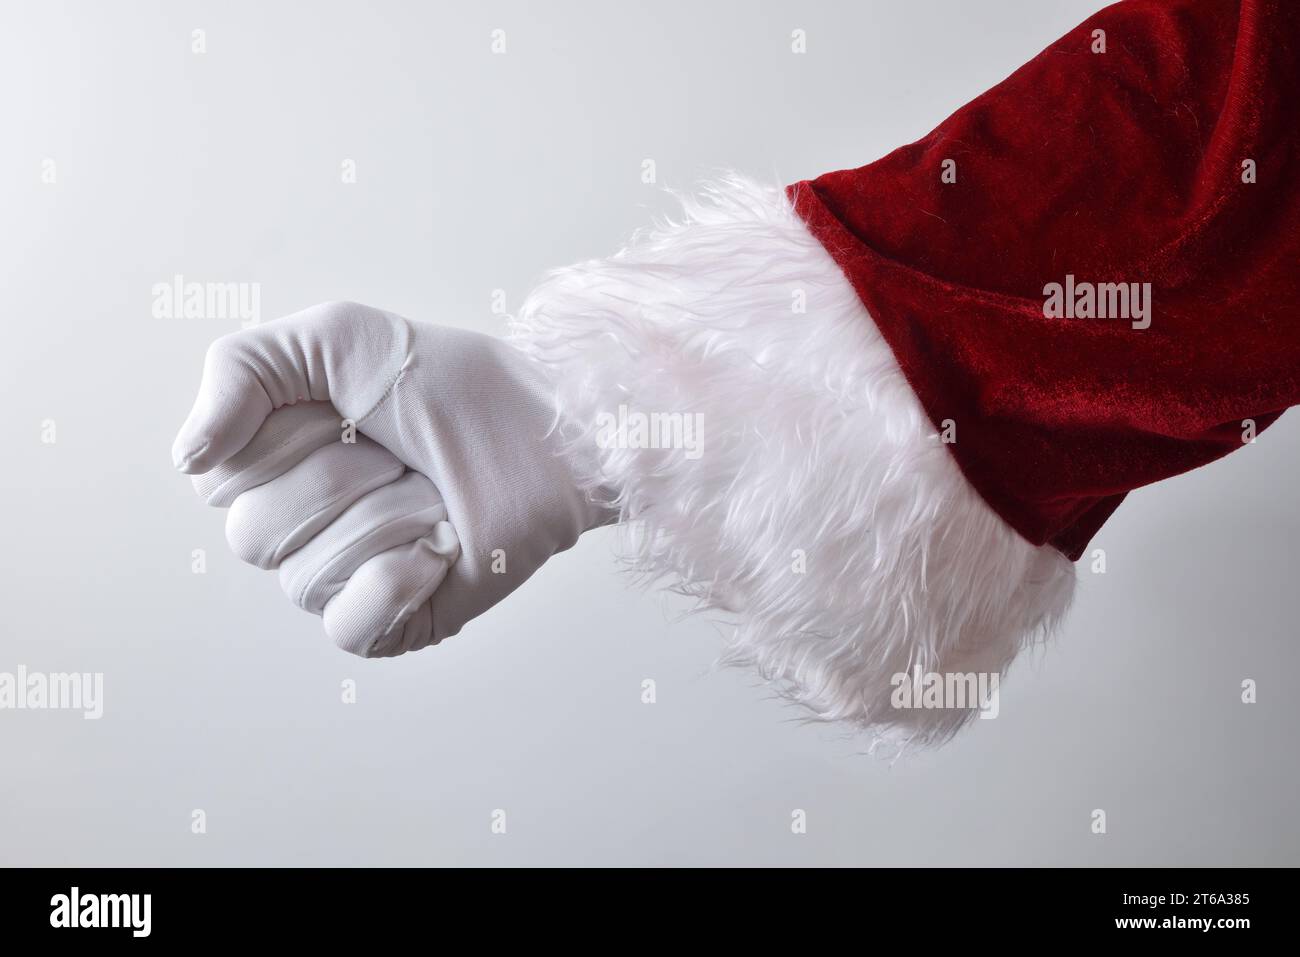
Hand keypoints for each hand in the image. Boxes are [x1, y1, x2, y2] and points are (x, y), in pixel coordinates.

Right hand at [174, 301, 612, 655]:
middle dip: (343, 477)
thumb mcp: (333, 337)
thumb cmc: (447, 383)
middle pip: (252, 536)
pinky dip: (396, 582)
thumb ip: (238, 371)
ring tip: (433, 494)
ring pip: (304, 580)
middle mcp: (295, 528)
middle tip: (401, 455)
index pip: (219, 481)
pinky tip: (438, 550)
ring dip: (387, 518)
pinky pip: (349, 629)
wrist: (544, 428)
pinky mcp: (393, 622)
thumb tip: (187, 459)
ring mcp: (343, 580)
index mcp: (269, 466)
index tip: (351, 411)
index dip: (288, 439)